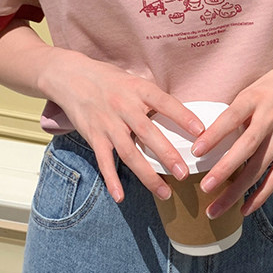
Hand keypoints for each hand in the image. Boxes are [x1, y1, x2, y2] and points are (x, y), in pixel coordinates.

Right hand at [39, 49, 204, 203]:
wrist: (71, 76)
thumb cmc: (109, 80)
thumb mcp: (134, 81)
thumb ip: (154, 98)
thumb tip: (183, 115)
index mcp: (138, 90)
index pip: (164, 103)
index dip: (183, 116)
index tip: (201, 131)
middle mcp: (123, 107)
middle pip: (148, 133)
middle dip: (167, 155)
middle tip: (184, 173)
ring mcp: (108, 124)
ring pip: (129, 153)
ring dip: (147, 175)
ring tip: (164, 192)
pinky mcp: (94, 136)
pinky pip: (104, 161)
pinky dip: (111, 180)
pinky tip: (120, 196)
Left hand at [190, 45, 272, 218]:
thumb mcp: (255, 86)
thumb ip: (238, 109)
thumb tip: (211, 132)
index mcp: (255, 98)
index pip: (231, 118)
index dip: (214, 135)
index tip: (196, 151)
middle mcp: (271, 118)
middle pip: (245, 148)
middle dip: (224, 170)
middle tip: (205, 187)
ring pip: (258, 168)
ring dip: (236, 191)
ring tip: (215, 209)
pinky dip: (261, 195)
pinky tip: (245, 209)